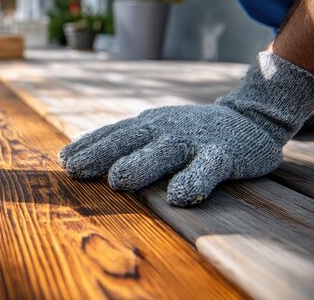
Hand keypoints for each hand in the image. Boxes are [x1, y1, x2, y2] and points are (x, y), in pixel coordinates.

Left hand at [59, 52, 313, 205]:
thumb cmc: (190, 132)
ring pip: (163, 151)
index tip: (63, 160)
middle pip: (128, 140)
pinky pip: (207, 167)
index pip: (112, 134)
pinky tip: (180, 196)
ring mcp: (192, 140)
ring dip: (140, 164)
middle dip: (100, 153)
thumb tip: (73, 160)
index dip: (87, 146)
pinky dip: (194, 180)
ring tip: (117, 180)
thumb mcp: (155, 132)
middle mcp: (164, 129)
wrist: (250, 117)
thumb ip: (123, 144)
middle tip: (75, 168)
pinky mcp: (223, 153)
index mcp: (146, 126)